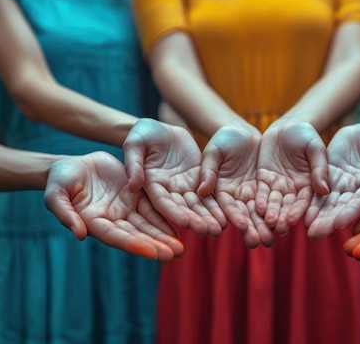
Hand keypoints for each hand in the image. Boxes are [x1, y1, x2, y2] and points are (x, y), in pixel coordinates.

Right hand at [44, 151, 183, 261]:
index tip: (152, 253)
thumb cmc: (59, 179)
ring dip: (164, 236)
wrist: (71, 165)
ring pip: (148, 225)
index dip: (134, 244)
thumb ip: (65, 213)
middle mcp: (113, 220)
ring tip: (181, 247)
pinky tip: (181, 224)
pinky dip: (165, 217)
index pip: (116, 237)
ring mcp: (125, 210)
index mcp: (94, 222)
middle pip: (137, 235)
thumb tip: (79, 234)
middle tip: (175, 254)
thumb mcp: (56, 194)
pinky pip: (152, 208)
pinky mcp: (134, 197)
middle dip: (156, 244)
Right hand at [124, 118, 225, 236]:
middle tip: (208, 231)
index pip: (162, 202)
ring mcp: (183, 186)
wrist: (162, 128)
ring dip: (209, 217)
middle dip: (195, 220)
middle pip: (183, 208)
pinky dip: (217, 205)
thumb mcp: (135, 144)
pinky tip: (228, 215)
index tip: (184, 223)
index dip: (173, 213)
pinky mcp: (198, 179)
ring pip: (198, 205)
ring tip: (220, 228)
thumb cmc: (143, 133)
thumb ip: (134, 164)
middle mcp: (168, 190)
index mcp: (151, 185)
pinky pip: (209, 193)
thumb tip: (132, 186)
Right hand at [198, 126, 271, 247]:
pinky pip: (274, 202)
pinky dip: (278, 213)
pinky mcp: (267, 188)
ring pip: (259, 213)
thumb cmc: (225, 138)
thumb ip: (208, 169)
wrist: (246, 131)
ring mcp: (252, 194)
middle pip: (244, 215)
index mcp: (220, 189)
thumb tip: (201, 191)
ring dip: (264, 227)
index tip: (240, 227)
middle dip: (250, 229)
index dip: (233, 216)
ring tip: (271, 240)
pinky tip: (285, 224)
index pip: (226, 206)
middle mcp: (237, 196)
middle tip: (258, 243)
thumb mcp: (214, 150)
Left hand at [256, 122, 328, 236]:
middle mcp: (294, 189)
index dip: (299, 211)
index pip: (304, 201)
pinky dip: (260, 201)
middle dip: (284, 217)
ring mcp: (278, 186)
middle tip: (279, 229)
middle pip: (288, 206)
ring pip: (274, 203)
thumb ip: (319, 167)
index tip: (294, 220)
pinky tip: (258, 209)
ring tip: (267, 224)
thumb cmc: (305, 134)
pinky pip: (261, 193)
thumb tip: (324, 189)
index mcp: (310, 184)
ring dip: (271, 214)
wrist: (286, 126)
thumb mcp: (315, 146)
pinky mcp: (264, 180)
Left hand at [305, 122, 359, 238]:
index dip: (349, 213)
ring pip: (326, 202)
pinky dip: (309, 200)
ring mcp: (340, 183)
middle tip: (315, 234)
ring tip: (305, 228)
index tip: (337, 224)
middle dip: (328, 221)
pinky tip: (300, 211)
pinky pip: (317, 188)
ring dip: (316, 215)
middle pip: (340, 208)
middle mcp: (354, 190)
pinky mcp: (328, 174)